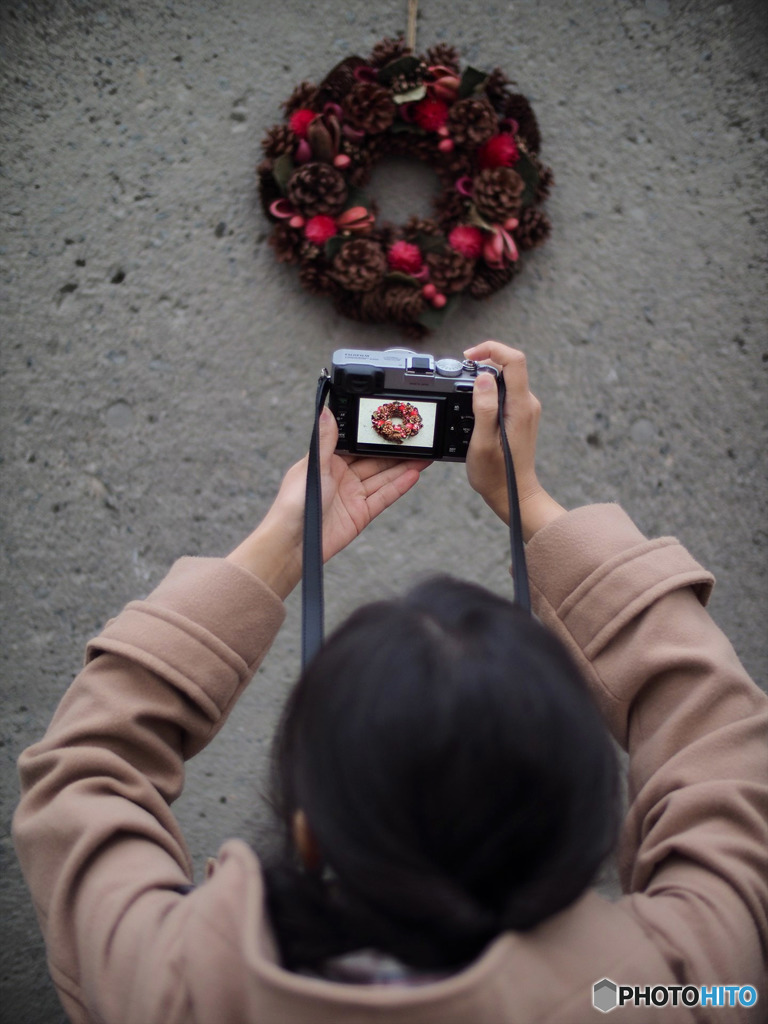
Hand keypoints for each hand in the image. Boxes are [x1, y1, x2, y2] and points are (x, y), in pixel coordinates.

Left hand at [227, 408, 428, 595]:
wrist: (293, 542)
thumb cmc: (294, 503)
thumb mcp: (314, 466)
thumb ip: (326, 440)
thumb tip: (326, 412)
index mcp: (328, 462)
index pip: (357, 446)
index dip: (375, 437)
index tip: (393, 426)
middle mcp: (342, 478)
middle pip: (375, 461)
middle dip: (395, 451)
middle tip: (416, 440)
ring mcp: (353, 496)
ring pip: (383, 477)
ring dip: (403, 467)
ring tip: (424, 456)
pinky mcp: (361, 514)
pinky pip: (384, 497)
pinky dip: (399, 486)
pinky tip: (413, 475)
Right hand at [464, 340, 564, 540]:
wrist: (513, 494)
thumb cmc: (496, 474)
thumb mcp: (483, 442)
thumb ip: (485, 408)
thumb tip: (484, 377)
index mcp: (520, 406)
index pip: (514, 360)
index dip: (491, 349)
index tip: (468, 357)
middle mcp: (527, 403)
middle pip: (509, 365)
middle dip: (483, 363)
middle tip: (459, 376)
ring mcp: (525, 409)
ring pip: (506, 378)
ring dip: (485, 378)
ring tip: (463, 392)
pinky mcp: (520, 415)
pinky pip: (505, 392)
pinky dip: (488, 391)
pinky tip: (473, 404)